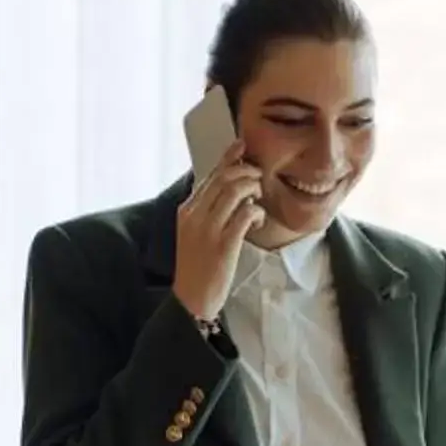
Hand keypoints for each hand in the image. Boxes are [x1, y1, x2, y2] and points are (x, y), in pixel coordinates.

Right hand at [173, 142, 264, 323]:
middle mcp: (194, 215)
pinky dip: (256, 211)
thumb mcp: (194, 234)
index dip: (228, 158)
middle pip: (223, 178)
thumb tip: (232, 190)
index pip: (209, 176)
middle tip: (258, 176)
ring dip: (252, 188)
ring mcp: (208, 229)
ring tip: (258, 197)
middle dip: (246, 171)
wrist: (192, 299)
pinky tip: (258, 218)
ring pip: (235, 190)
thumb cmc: (198, 267)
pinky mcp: (224, 244)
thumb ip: (207, 211)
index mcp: (186, 210)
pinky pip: (245, 214)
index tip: (242, 147)